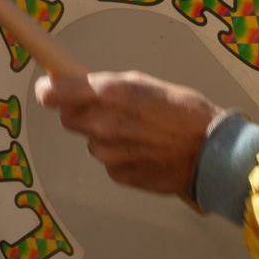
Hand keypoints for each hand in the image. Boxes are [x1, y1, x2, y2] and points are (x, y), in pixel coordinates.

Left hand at [35, 70, 220, 199]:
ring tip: (138, 133)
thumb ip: (110, 87)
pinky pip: (109, 162)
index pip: (54, 93)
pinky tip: (145, 150)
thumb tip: (84, 86)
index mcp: (110, 93)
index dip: (49, 91)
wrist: (211, 153)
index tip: (47, 89)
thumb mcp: (147, 84)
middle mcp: (103, 123)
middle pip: (68, 119)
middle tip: (106, 111)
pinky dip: (121, 156)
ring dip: (105, 137)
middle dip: (81, 113)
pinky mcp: (119, 175)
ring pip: (92, 141)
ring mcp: (109, 152)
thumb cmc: (186, 112)